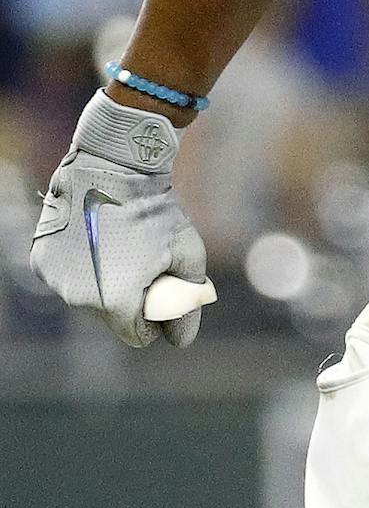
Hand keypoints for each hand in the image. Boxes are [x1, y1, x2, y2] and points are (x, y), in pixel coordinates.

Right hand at [31, 92, 209, 347]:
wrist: (113, 166)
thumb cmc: (156, 211)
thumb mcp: (187, 256)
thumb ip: (186, 304)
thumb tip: (180, 340)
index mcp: (117, 303)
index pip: (138, 336)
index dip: (156, 317)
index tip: (163, 287)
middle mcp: (79, 298)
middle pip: (111, 318)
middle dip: (131, 298)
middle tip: (144, 260)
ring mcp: (56, 280)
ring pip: (87, 298)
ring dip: (104, 282)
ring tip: (120, 245)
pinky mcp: (41, 260)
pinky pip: (67, 277)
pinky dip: (82, 266)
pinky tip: (97, 238)